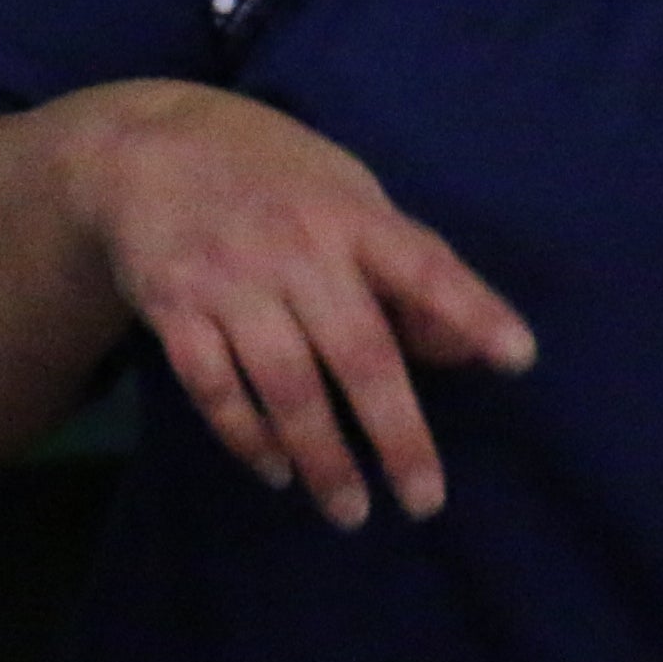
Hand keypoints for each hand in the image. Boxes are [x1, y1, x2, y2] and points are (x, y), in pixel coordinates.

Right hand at [59, 82, 534, 526]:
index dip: (472, 310)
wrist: (144, 149)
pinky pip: (215, 387)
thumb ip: (407, 269)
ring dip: (321, 457)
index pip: (423, 265)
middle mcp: (295, 248)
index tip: (518, 358)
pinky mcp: (174, 309)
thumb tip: (466, 350)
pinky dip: (247, 436)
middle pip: (357, 351)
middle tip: (424, 501)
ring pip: (285, 385)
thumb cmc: (275, 180)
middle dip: (396, 433)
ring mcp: (230, 281)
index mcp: (350, 216)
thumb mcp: (349, 197)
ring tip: (351, 512)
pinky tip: (278, 472)